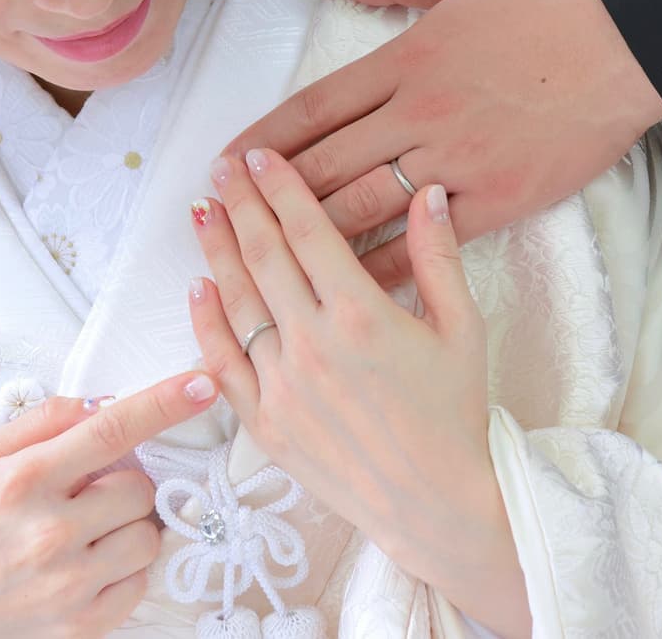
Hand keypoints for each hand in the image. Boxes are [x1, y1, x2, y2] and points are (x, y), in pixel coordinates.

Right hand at [0, 372, 218, 638]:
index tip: (201, 384)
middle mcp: (50, 531)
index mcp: (26, 480)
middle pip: (140, 487)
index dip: (164, 403)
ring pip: (148, 534)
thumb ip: (44, 421)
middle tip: (87, 499)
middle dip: (122, 487)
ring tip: (88, 535)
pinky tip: (89, 567)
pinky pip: (140, 580)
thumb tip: (99, 403)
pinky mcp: (85, 622)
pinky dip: (123, 570)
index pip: (111, 429)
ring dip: (127, 529)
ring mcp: (70, 582)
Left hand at [187, 148, 530, 637]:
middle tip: (222, 169)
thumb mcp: (463, 329)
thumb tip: (428, 192)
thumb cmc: (455, 415)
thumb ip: (438, 257)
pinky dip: (205, 323)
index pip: (307, 231)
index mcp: (361, 314)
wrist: (436, 504)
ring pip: (236, 302)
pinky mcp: (264, 422)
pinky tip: (198, 289)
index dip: (279, 187)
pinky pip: (222, 363)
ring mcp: (282, 384)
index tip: (260, 156)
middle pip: (263, 255)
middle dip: (240, 205)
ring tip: (202, 211)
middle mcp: (313, 343)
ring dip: (215, 251)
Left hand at [226, 0, 661, 287]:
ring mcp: (458, 161)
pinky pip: (428, 241)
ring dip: (310, 234)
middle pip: (326, 164)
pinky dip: (386, 264)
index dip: (264, 139)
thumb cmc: (552, 6)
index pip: (315, 106)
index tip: (226, 164)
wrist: (631, 47)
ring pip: (365, 205)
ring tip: (267, 258)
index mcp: (407, 61)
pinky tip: (351, 286)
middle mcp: (420, 114)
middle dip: (269, 195)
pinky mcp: (498, 200)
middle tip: (225, 217)